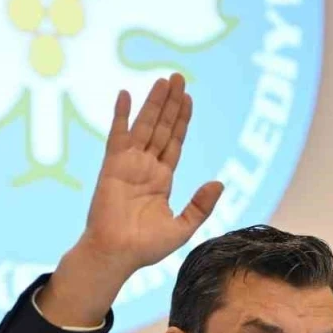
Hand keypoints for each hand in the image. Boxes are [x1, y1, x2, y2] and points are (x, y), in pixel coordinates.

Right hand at [79, 72, 222, 273]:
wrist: (117, 254)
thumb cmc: (145, 248)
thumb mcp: (183, 227)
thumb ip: (200, 206)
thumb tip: (220, 182)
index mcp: (162, 180)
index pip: (175, 142)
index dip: (182, 120)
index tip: (189, 98)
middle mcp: (146, 168)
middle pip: (162, 128)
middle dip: (171, 103)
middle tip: (179, 77)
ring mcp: (129, 165)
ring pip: (145, 126)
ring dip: (153, 103)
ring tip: (164, 80)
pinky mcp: (113, 166)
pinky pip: (118, 135)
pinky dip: (121, 115)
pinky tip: (126, 95)